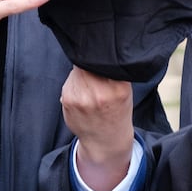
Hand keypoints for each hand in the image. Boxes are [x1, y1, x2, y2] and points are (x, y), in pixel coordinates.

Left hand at [62, 67, 135, 190]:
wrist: (105, 140)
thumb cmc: (116, 112)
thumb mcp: (125, 90)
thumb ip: (113, 71)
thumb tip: (94, 50)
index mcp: (117, 89)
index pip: (102, 61)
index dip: (100, 57)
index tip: (102, 61)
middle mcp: (98, 94)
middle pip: (87, 64)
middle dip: (90, 65)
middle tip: (96, 74)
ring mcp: (80, 99)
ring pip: (76, 71)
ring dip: (81, 73)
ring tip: (90, 86)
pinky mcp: (67, 101)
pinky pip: (69, 81)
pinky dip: (74, 83)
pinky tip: (82, 94)